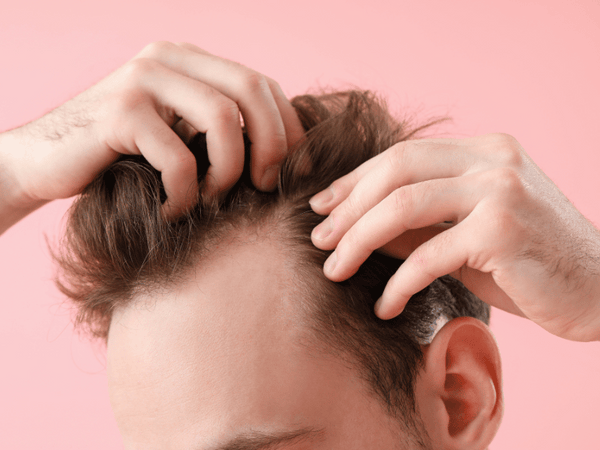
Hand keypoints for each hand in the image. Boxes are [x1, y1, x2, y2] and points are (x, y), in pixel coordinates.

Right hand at [0, 41, 302, 220]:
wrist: (46, 163)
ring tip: (210, 200)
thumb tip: (287, 160)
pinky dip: (185, 195)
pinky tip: (170, 210)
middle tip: (264, 188)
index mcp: (190, 62)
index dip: (289, 129)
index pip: (262, 84)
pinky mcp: (119, 113)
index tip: (293, 172)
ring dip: (227, 173)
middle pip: (251, 90)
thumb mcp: (180, 136)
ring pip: (222, 118)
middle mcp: (168, 59)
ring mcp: (142, 81)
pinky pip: (179, 158)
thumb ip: (222, 131)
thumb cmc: (124, 159)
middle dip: (272, 146)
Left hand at [309, 133, 599, 340]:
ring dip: (359, 241)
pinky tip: (384, 305)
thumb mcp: (465, 235)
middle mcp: (493, 159)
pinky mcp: (503, 230)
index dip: (354, 181)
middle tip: (318, 241)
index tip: (320, 206)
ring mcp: (501, 190)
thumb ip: (415, 224)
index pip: (401, 156)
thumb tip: (349, 226)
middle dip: (348, 209)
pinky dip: (398, 283)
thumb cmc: (527, 265)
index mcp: (483, 150)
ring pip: (403, 206)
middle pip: (395, 172)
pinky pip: (429, 255)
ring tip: (334, 271)